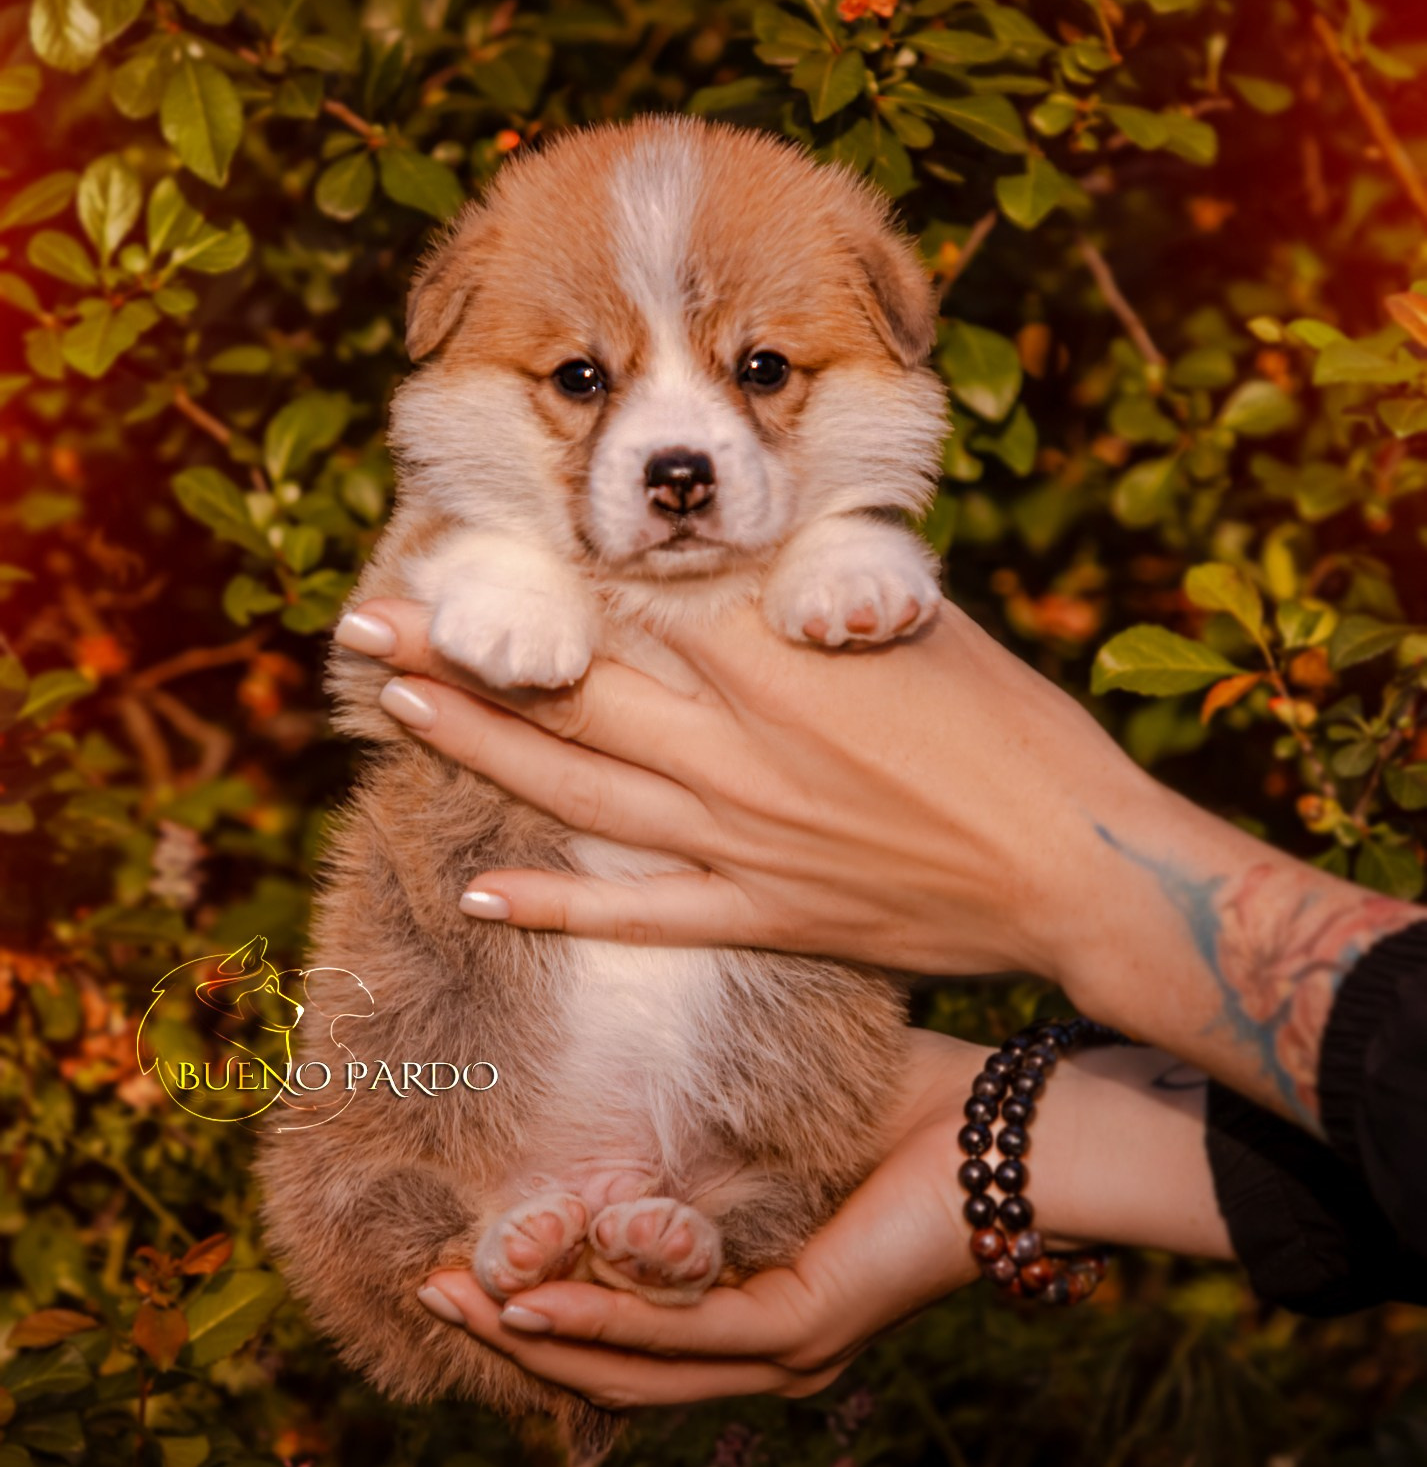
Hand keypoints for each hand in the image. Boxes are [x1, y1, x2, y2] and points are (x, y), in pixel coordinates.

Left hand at [338, 590, 1162, 983]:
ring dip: (476, 749)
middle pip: (570, 688)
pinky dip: (555, 906)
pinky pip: (638, 912)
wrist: (1078, 869)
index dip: (536, 577)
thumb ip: (818, 590)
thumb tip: (744, 557)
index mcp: (781, 661)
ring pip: (578, 790)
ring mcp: (744, 841)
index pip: (630, 607)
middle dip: (459, 650)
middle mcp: (741, 750)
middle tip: (366, 623)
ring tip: (393, 710)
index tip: (465, 551)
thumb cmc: (1018, 734)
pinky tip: (478, 893)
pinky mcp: (762, 915)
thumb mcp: (921, 626)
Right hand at [413, 1032, 1230, 1408]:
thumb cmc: (917, 1103)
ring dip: (533, 1335)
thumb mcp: (783, 1103)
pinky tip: (533, 1302)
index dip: (540, 1300)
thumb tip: (632, 1033)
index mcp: (762, 1298)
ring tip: (450, 1294)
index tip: (460, 1255)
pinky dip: (600, 1321)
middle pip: (610, 1362)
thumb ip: (710, 1101)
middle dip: (510, 1328)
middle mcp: (769, 1348)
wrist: (1024, 1126)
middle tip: (424, 1284)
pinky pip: (683, 1334)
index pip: (631, 1321)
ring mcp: (786, 1348)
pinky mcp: (803, 1325)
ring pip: (632, 1362)